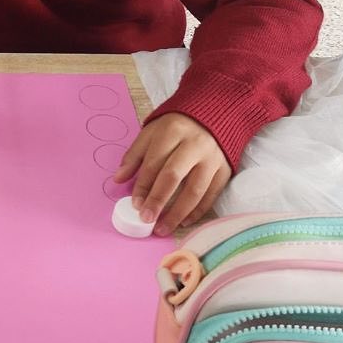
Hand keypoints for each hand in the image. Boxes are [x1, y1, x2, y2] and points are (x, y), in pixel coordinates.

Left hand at [112, 114, 231, 236]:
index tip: (135, 205)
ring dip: (177, 213)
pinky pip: (211, 194)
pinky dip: (198, 211)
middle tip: (146, 219)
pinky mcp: (225, 169)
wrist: (215, 114)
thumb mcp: (152, 132)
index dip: (143, 185)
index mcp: (172, 132)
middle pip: (173, 175)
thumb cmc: (177, 126)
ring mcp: (211, 158)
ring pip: (194, 190)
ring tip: (163, 228)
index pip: (154, 162)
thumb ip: (134, 155)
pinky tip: (184, 221)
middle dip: (158, 200)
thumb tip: (118, 179)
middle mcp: (194, 144)